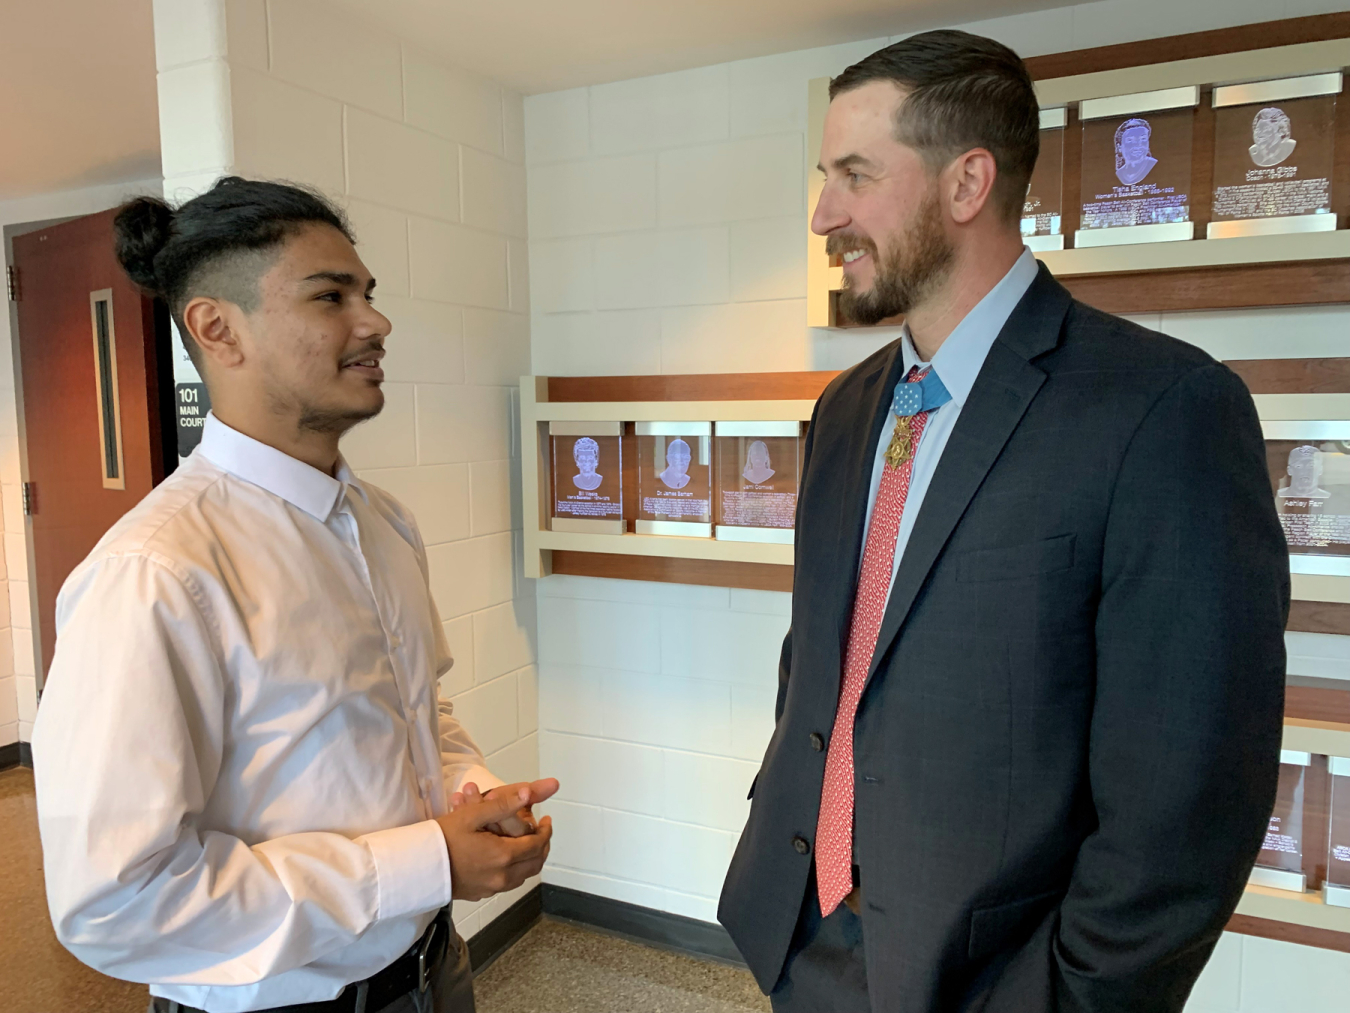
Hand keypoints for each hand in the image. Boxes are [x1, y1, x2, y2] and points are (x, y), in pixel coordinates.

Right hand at [436, 786, 553, 900]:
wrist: (416, 867)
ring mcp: (492, 887)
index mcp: (503, 856)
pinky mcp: (481, 893)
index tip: (547, 820)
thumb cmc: (442, 839)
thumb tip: (528, 794)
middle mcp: (502, 876)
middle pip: (535, 864)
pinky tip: (507, 857)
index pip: (537, 845)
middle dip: (543, 846)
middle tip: (541, 831)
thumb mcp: (471, 815)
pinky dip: (516, 869)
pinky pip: (509, 882)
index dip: (546, 831)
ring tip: (527, 842)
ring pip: (523, 875)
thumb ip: (503, 805)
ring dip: (531, 859)